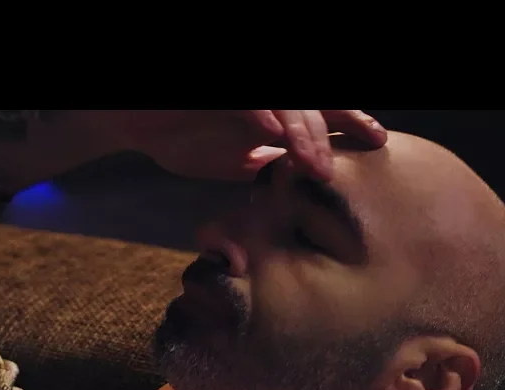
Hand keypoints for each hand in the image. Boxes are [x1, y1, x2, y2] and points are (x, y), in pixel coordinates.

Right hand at [91, 110, 388, 181]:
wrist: (125, 117)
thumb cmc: (181, 134)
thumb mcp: (236, 158)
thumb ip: (271, 165)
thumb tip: (304, 186)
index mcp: (274, 106)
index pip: (326, 107)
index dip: (354, 120)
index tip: (379, 143)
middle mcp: (263, 94)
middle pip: (314, 100)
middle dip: (333, 129)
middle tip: (344, 163)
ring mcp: (240, 90)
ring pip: (287, 98)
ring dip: (302, 128)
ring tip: (312, 163)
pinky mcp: (213, 90)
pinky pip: (244, 97)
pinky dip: (261, 112)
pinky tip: (271, 134)